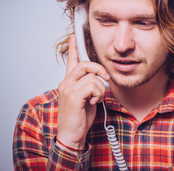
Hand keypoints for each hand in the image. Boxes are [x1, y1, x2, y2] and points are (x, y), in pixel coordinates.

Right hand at [56, 34, 108, 153]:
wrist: (71, 135)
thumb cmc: (79, 118)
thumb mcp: (87, 98)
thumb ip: (91, 87)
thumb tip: (102, 80)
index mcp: (69, 82)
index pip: (71, 61)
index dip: (73, 48)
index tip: (75, 36)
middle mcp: (66, 83)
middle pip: (85, 64)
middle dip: (100, 69)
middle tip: (107, 79)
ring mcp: (68, 88)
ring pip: (92, 76)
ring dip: (100, 89)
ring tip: (95, 99)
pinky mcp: (72, 95)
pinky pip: (93, 85)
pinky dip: (98, 94)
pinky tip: (93, 102)